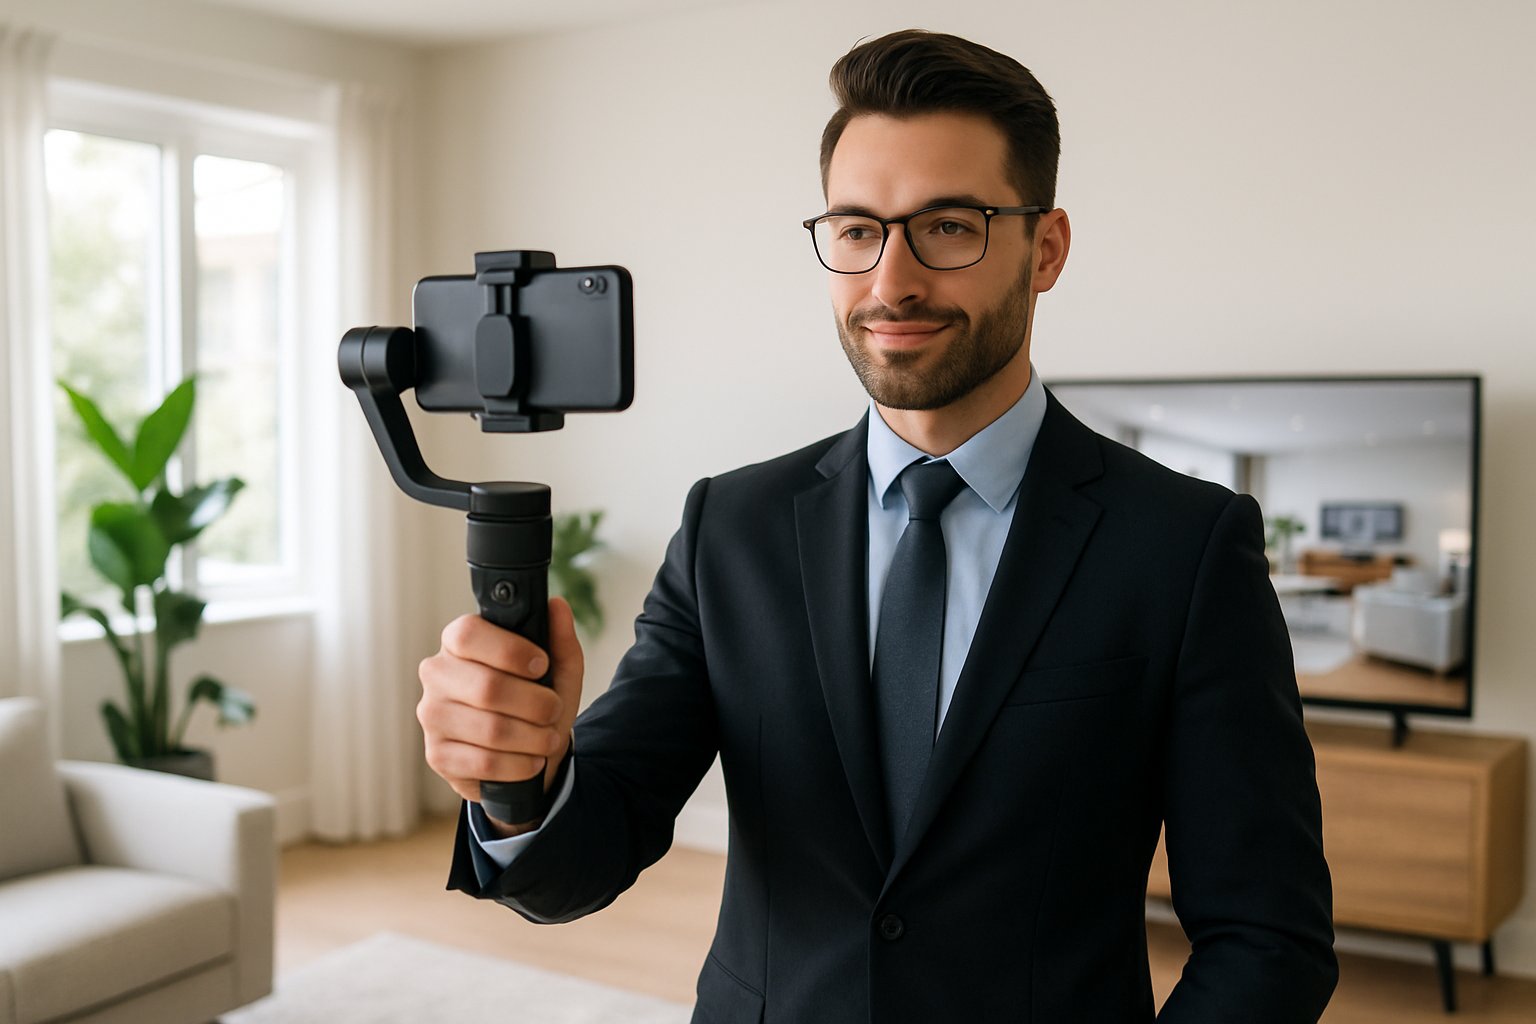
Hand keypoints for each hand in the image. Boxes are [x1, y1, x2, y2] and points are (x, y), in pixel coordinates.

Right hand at [418, 597, 584, 835]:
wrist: (524, 755)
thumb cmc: (535, 702)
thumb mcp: (557, 670)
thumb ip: (558, 638)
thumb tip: (557, 606)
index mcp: (458, 642)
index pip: (469, 634)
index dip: (511, 650)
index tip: (541, 665)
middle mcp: (437, 674)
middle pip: (487, 687)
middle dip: (535, 703)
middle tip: (553, 710)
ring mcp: (432, 716)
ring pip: (490, 729)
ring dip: (533, 738)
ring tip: (548, 738)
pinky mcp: (438, 755)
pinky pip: (484, 763)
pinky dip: (519, 765)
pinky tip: (531, 761)